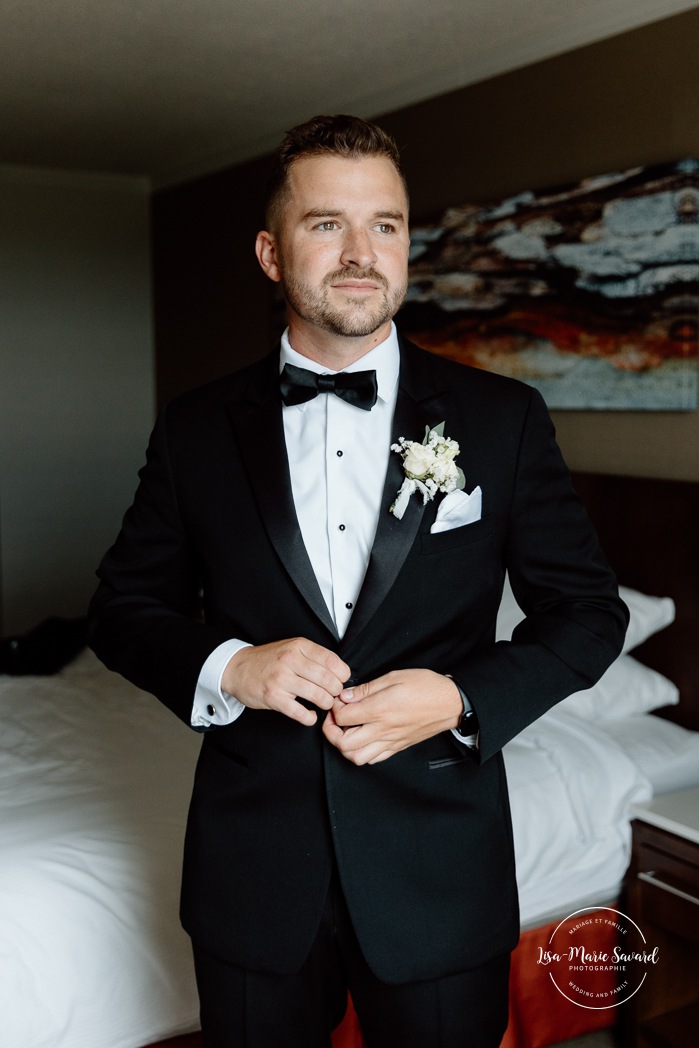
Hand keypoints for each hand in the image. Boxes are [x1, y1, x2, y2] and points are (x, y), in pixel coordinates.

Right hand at [222, 638, 350, 726]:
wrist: (237, 668)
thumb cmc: (268, 660)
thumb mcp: (291, 647)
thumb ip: (314, 656)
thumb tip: (340, 671)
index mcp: (299, 646)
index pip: (333, 661)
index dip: (343, 674)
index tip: (341, 680)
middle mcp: (291, 660)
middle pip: (329, 680)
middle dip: (336, 691)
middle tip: (333, 694)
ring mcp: (281, 679)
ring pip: (319, 696)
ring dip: (326, 704)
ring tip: (323, 703)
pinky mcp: (274, 697)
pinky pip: (301, 713)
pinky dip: (310, 717)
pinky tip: (310, 714)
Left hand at [322, 669, 461, 764]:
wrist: (450, 703)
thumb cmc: (426, 687)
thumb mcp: (394, 677)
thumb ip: (366, 689)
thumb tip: (345, 696)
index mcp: (380, 710)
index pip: (342, 717)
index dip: (334, 708)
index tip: (338, 700)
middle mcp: (382, 730)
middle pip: (343, 743)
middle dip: (331, 732)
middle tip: (333, 719)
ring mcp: (390, 742)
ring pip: (356, 757)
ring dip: (344, 746)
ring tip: (345, 731)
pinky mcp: (397, 747)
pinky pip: (373, 759)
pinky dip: (361, 753)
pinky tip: (362, 739)